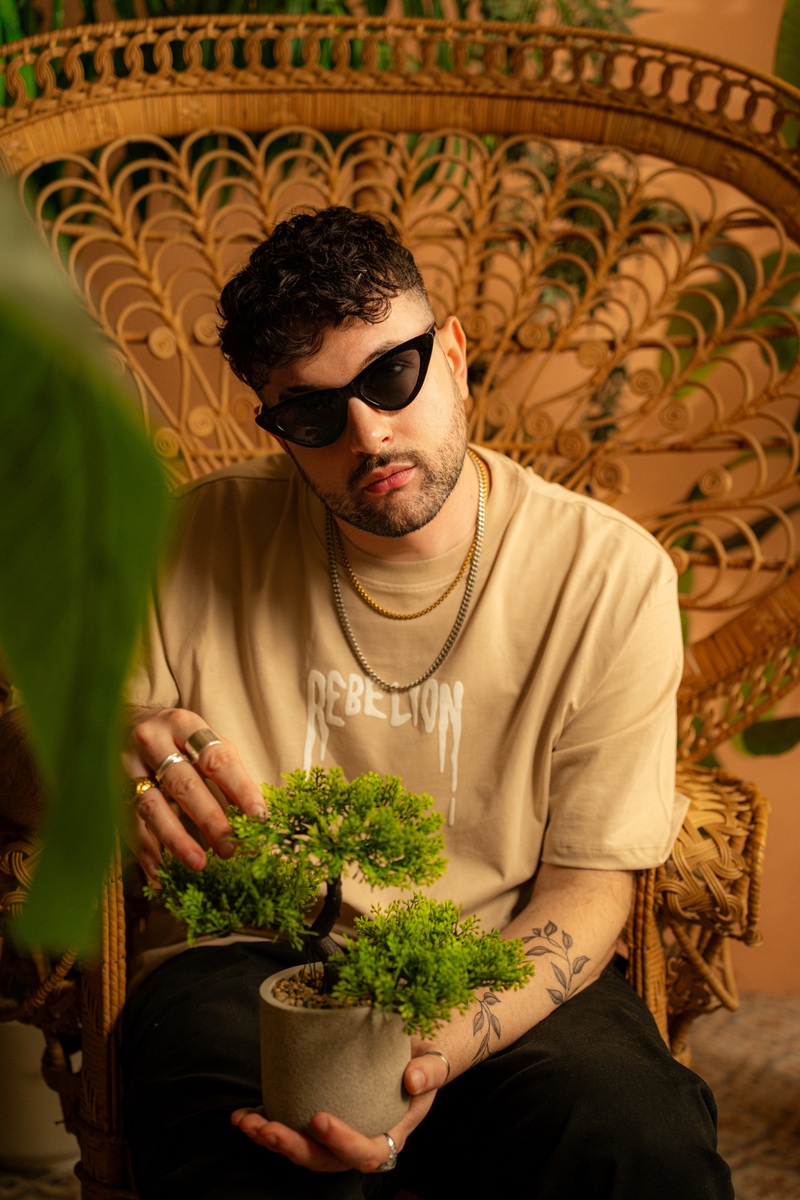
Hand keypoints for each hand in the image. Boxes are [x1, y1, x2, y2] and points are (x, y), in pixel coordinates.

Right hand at [123, 706, 266, 878]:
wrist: (118, 721)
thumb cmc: (173, 737)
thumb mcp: (199, 740)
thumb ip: (224, 770)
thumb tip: (255, 815)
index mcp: (183, 724)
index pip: (217, 759)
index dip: (240, 789)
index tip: (259, 817)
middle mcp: (152, 741)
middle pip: (184, 783)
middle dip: (209, 819)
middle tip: (230, 848)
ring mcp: (126, 765)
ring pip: (152, 806)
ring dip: (177, 839)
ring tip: (198, 863)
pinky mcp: (110, 788)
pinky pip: (128, 823)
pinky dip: (145, 850)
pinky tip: (160, 872)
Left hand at [231, 1050, 449, 1172]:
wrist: (412, 1054)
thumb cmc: (422, 1059)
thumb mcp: (434, 1061)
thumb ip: (429, 1071)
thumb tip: (412, 1079)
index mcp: (390, 1133)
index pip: (367, 1152)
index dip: (342, 1142)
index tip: (319, 1118)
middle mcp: (360, 1141)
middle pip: (325, 1161)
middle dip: (292, 1148)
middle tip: (267, 1128)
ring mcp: (337, 1135)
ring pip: (302, 1151)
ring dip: (271, 1139)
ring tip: (246, 1123)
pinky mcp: (318, 1121)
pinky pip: (292, 1131)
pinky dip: (266, 1124)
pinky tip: (244, 1115)